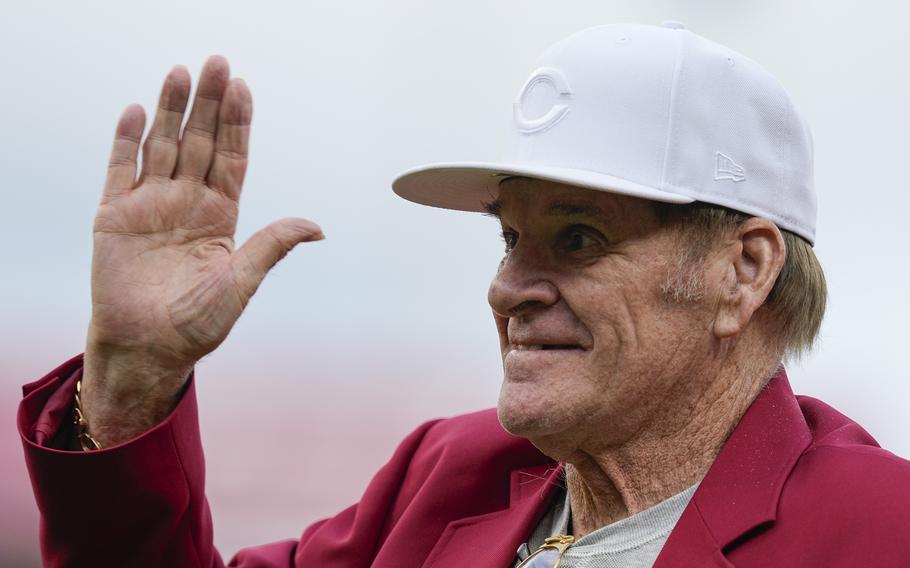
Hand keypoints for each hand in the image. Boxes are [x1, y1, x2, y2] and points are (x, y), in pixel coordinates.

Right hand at [81, 57, 322, 445]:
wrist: (147, 349)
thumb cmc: (197, 324)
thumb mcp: (242, 283)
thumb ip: (271, 247)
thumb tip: (317, 227)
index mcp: (220, 215)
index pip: (231, 158)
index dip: (237, 124)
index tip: (243, 89)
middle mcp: (187, 202)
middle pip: (200, 142)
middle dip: (209, 104)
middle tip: (217, 63)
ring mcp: (150, 205)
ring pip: (163, 146)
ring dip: (171, 110)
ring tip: (181, 73)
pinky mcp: (114, 216)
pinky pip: (120, 169)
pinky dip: (126, 140)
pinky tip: (137, 112)